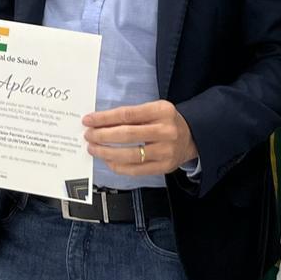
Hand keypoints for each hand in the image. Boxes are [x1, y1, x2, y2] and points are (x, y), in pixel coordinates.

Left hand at [83, 100, 197, 175]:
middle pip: (127, 134)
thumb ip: (131, 115)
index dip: (104, 118)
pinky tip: (108, 160)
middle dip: (102, 135)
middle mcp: (166, 131)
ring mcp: (166, 151)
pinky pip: (136, 169)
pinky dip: (118, 166)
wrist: (191, 137)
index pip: (127, 114)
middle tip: (88, 135)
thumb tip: (100, 122)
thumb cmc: (166, 121)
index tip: (89, 120)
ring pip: (130, 155)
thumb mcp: (153, 109)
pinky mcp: (164, 167)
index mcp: (162, 111)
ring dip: (106, 152)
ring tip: (94, 148)